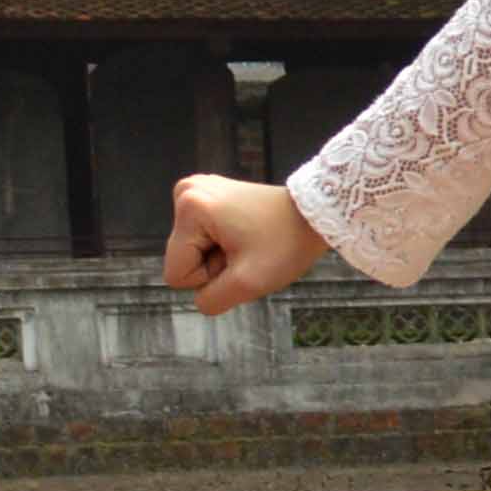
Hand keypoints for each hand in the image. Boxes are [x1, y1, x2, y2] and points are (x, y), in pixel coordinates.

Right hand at [164, 173, 326, 315]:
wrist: (314, 215)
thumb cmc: (286, 244)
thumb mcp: (247, 284)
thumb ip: (211, 300)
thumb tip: (199, 299)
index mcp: (189, 208)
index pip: (177, 274)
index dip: (209, 278)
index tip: (238, 260)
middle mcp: (185, 192)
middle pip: (183, 259)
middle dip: (215, 265)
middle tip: (247, 251)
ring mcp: (195, 190)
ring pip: (194, 250)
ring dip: (221, 255)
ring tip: (248, 242)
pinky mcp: (207, 195)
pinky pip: (203, 237)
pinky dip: (224, 243)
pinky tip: (245, 233)